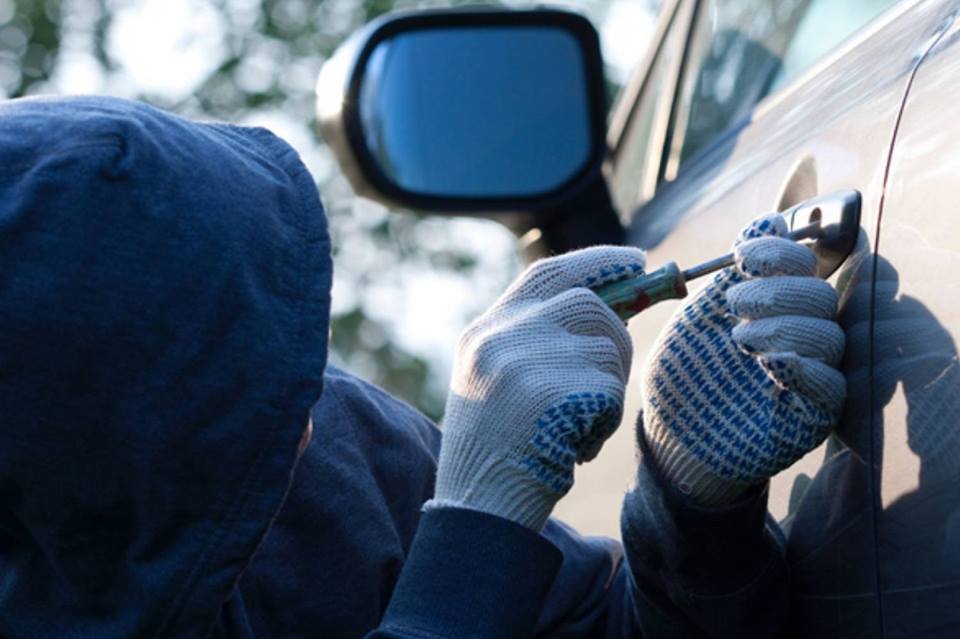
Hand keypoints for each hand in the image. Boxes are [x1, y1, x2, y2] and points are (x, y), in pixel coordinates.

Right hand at [427, 246, 645, 529]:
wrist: (478, 510)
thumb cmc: (496, 454)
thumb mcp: (499, 383)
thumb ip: (537, 342)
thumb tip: (612, 310)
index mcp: (484, 333)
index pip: (546, 274)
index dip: (596, 262)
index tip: (635, 261)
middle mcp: (500, 337)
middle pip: (588, 304)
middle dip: (616, 335)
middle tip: (614, 372)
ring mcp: (524, 361)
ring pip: (606, 346)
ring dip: (609, 388)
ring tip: (578, 426)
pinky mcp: (553, 392)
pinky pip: (611, 391)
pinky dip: (606, 422)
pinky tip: (576, 447)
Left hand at [641, 215, 845, 504]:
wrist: (673, 436)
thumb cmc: (683, 374)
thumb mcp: (696, 318)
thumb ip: (730, 276)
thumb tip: (769, 220)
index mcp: (772, 303)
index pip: (803, 262)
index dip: (781, 251)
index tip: (744, 256)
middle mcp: (798, 331)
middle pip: (820, 294)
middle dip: (777, 291)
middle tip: (734, 307)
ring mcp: (811, 372)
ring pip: (828, 334)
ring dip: (784, 327)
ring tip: (740, 341)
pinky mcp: (815, 412)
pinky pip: (833, 384)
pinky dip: (804, 368)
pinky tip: (772, 363)